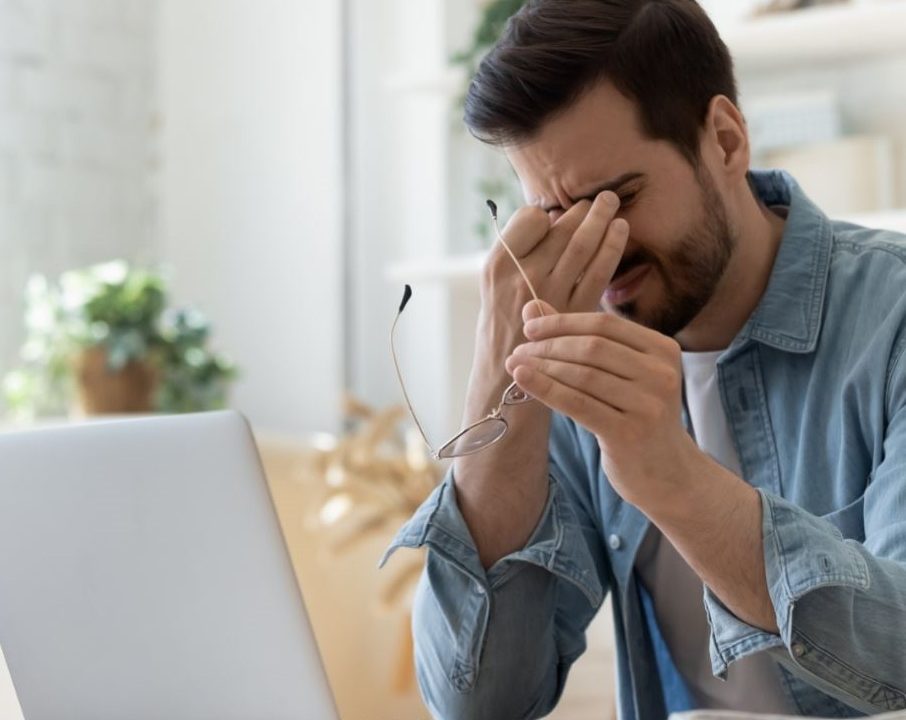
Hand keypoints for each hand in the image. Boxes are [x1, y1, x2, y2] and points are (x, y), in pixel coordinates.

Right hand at [475, 191, 627, 370]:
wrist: (504, 383)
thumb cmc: (501, 332)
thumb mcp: (494, 290)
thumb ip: (518, 259)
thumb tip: (552, 222)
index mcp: (497, 265)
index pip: (530, 219)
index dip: (547, 214)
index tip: (557, 216)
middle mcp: (522, 276)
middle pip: (560, 229)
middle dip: (584, 210)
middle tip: (602, 197)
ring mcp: (549, 294)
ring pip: (582, 245)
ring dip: (601, 220)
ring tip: (612, 204)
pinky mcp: (574, 312)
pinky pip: (598, 272)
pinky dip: (612, 248)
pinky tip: (621, 232)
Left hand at [504, 309, 699, 507]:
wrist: (667, 475)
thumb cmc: (637, 417)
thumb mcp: (619, 375)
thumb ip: (580, 338)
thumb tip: (532, 305)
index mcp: (663, 349)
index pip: (605, 324)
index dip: (563, 322)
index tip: (530, 326)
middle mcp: (661, 374)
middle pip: (592, 347)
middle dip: (549, 345)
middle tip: (519, 350)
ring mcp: (648, 404)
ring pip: (582, 375)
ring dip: (543, 367)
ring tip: (515, 365)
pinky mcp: (629, 433)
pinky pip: (577, 404)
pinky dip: (546, 388)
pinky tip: (522, 379)